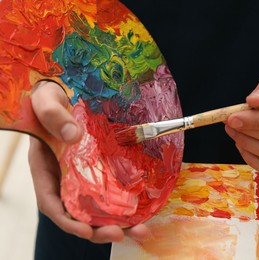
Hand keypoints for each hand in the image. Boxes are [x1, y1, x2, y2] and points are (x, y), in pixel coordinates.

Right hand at [28, 81, 150, 242]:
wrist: (67, 92)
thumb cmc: (50, 97)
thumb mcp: (46, 100)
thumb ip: (53, 115)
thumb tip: (73, 137)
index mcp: (45, 168)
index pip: (52, 202)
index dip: (68, 220)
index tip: (86, 230)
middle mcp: (64, 178)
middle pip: (78, 213)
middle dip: (97, 229)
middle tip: (120, 234)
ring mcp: (83, 176)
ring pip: (98, 207)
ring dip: (117, 222)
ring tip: (140, 230)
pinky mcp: (100, 170)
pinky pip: (111, 192)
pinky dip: (125, 205)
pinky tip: (143, 211)